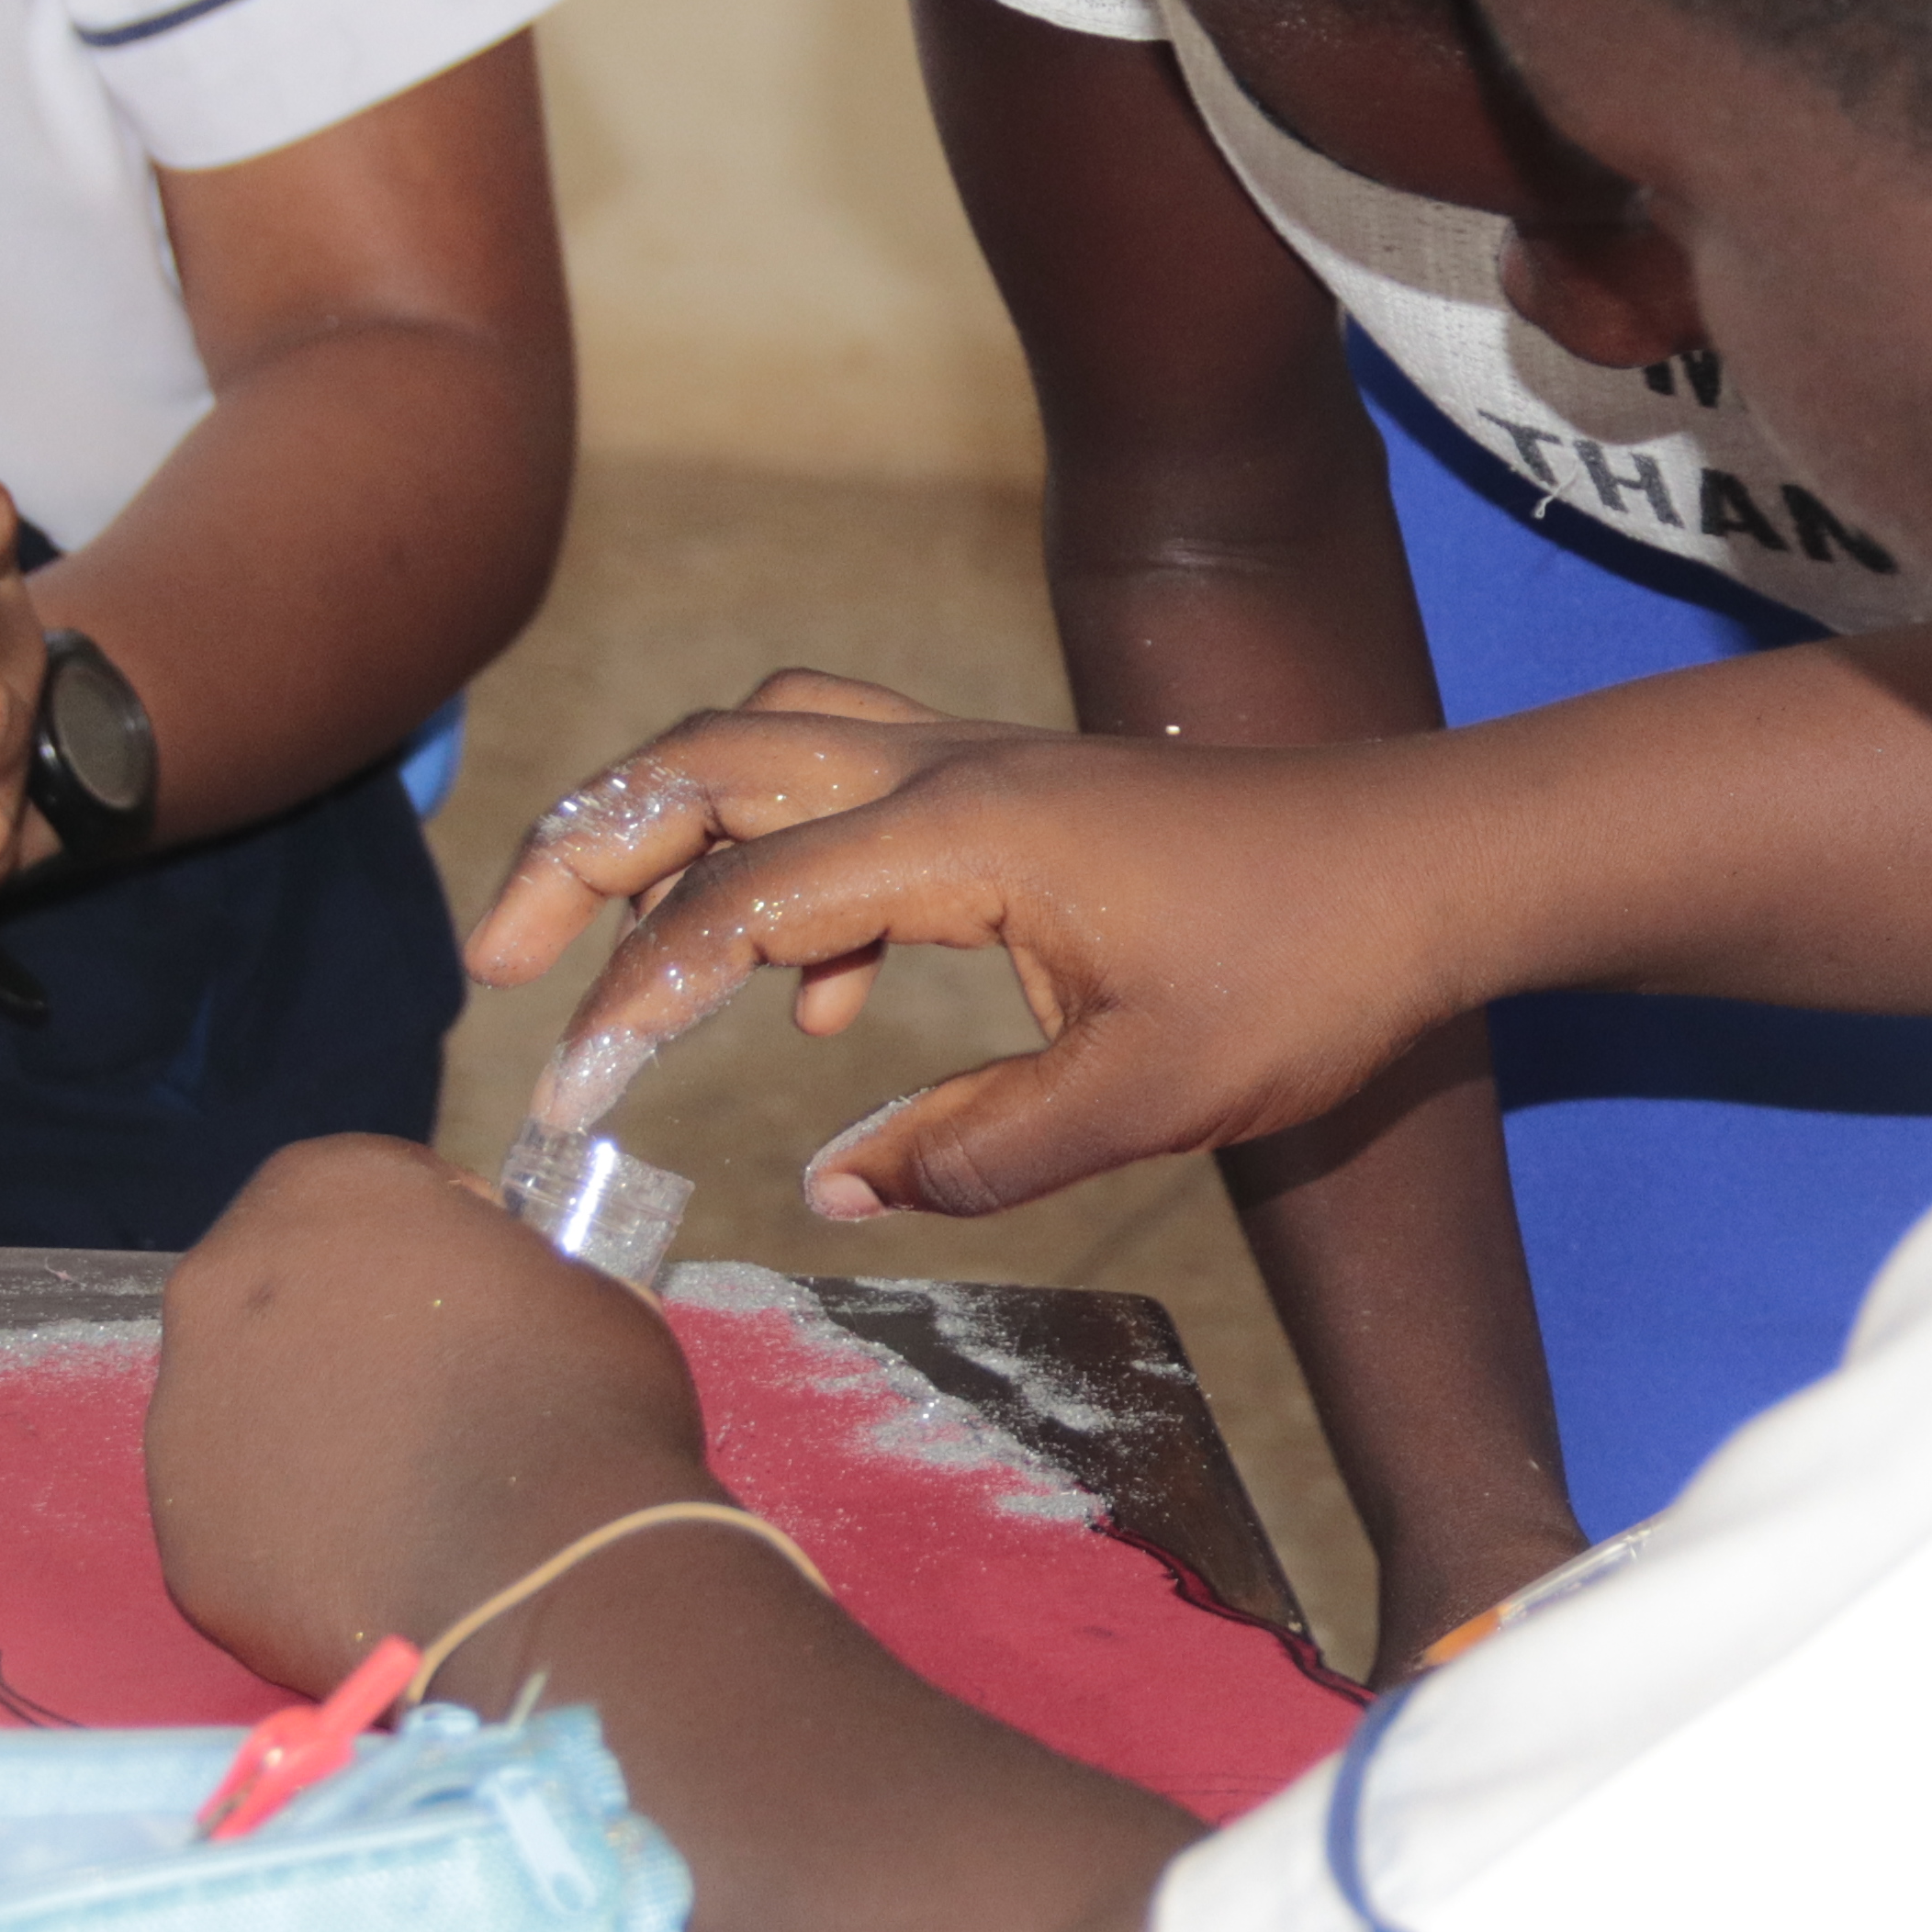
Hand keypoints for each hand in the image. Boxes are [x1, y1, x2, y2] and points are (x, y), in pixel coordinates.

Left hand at [145, 1137, 715, 1691]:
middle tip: (434, 1400)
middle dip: (344, 1334)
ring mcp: (182, 1421)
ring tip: (407, 1500)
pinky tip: (375, 1564)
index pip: (365, 1189)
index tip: (482, 1297)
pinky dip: (297, 1536)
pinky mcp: (186, 1543)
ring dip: (309, 1435)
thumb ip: (502, 1276)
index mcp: (320, 1193)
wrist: (547, 1575)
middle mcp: (217, 1288)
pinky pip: (244, 1521)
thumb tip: (494, 1308)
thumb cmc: (584, 1399)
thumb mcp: (577, 1286)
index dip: (432, 1238)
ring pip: (245, 1411)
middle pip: (279, 1295)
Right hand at [469, 680, 1491, 1224]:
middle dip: (584, 852)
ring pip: (771, 745)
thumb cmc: (1311, 971)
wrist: (1434, 865)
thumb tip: (833, 1186)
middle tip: (497, 963)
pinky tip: (827, 1006)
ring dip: (671, 830)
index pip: (736, 905)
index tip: (562, 1097)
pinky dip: (793, 869)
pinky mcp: (1020, 791)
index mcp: (959, 832)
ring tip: (608, 953)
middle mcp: (949, 766)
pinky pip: (854, 786)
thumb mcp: (1145, 1100)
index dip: (629, 1001)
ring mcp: (985, 762)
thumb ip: (975, 1150)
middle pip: (706, 763)